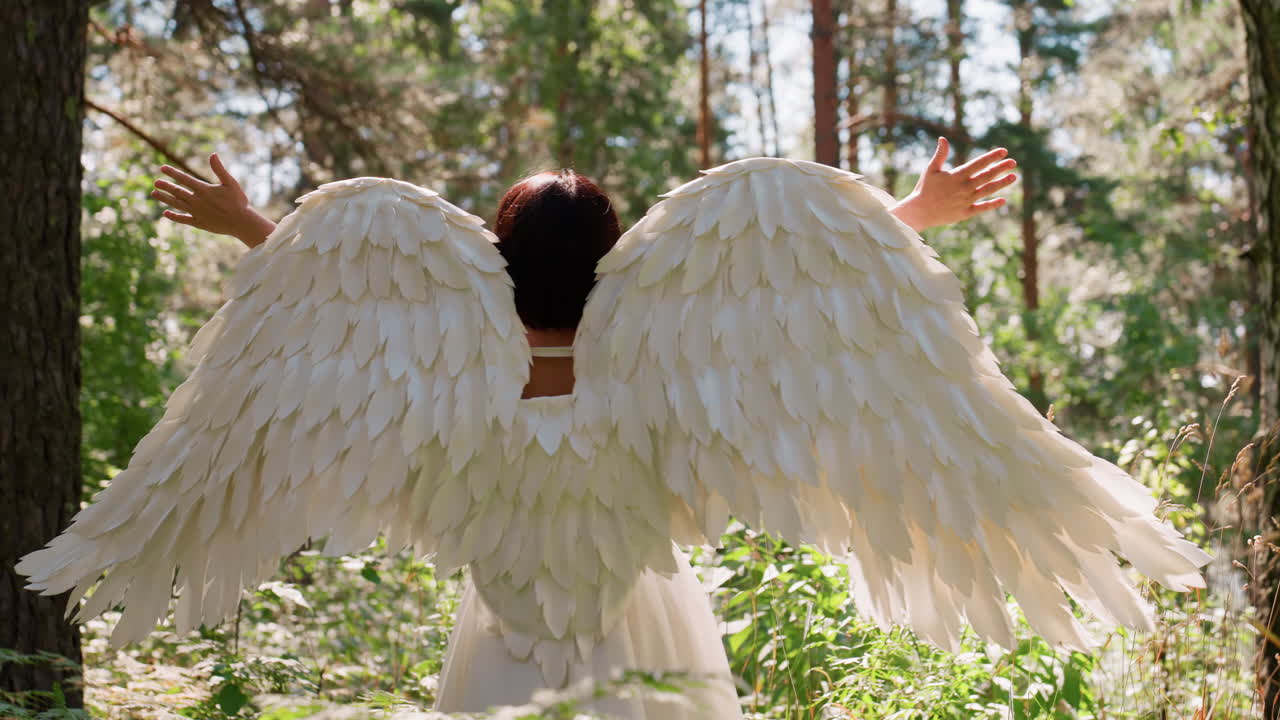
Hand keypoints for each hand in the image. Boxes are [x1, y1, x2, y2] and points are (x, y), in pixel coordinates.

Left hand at [152, 154, 276, 247]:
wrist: (242, 222)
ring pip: (177, 204)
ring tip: (154, 194)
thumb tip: (213, 154)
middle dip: (166, 186)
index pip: (185, 179)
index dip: (173, 173)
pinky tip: (166, 213)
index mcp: (204, 190)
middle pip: (178, 192)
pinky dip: (174, 216)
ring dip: (165, 198)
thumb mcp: (231, 183)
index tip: (162, 168)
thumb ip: (220, 169)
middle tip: (156, 182)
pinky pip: (183, 219)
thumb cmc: (238, 202)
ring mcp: (196, 212)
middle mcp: (197, 201)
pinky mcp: (198, 222)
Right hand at [890, 138, 1017, 231]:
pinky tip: (1003, 200)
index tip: (1003, 151)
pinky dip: (992, 204)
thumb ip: (940, 154)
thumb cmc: (924, 189)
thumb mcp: (931, 169)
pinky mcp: (965, 213)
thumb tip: (943, 138)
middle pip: (987, 176)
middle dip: (1001, 168)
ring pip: (988, 190)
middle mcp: (964, 187)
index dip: (992, 157)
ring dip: (1001, 183)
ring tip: (1013, 177)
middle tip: (1013, 162)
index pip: (978, 164)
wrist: (918, 212)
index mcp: (957, 175)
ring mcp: (966, 201)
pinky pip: (982, 208)